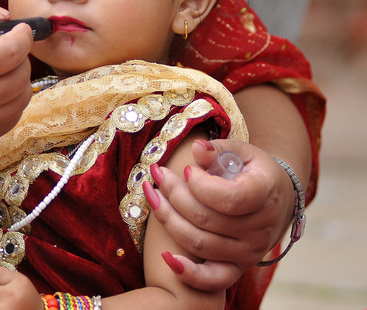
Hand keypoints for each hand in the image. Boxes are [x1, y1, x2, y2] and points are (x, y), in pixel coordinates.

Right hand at [0, 0, 34, 167]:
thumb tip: (3, 15)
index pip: (11, 51)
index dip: (23, 35)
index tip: (20, 29)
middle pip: (20, 75)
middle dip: (21, 56)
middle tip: (7, 47)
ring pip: (21, 99)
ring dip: (19, 79)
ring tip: (2, 68)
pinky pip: (12, 118)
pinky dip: (12, 101)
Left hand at [145, 138, 293, 289]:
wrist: (275, 199)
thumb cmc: (251, 171)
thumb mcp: (240, 152)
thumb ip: (218, 149)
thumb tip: (196, 148)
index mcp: (265, 195)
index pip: (231, 199)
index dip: (202, 186)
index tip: (188, 170)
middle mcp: (260, 228)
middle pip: (206, 219)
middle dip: (174, 194)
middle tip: (158, 174)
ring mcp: (249, 251)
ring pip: (200, 243)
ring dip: (168, 219)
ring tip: (152, 194)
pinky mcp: (237, 267)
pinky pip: (213, 279)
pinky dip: (188, 273)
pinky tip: (166, 257)